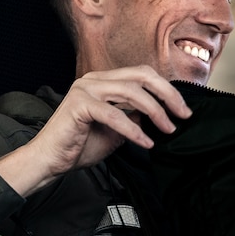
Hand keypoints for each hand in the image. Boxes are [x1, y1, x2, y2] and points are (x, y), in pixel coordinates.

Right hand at [0, 66, 190, 195]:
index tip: (183, 110)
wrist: (51, 161)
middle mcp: (95, 79)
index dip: (167, 89)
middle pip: (142, 75)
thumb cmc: (80, 146)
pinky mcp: (79, 105)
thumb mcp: (117, 130)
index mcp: (104, 81)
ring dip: (155, 111)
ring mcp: (85, 89)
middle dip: (167, 94)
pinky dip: (133, 130)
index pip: (143, 74)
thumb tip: (160, 114)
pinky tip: (145, 142)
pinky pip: (115, 114)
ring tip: (167, 129)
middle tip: (183, 115)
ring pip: (131, 92)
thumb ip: (135, 117)